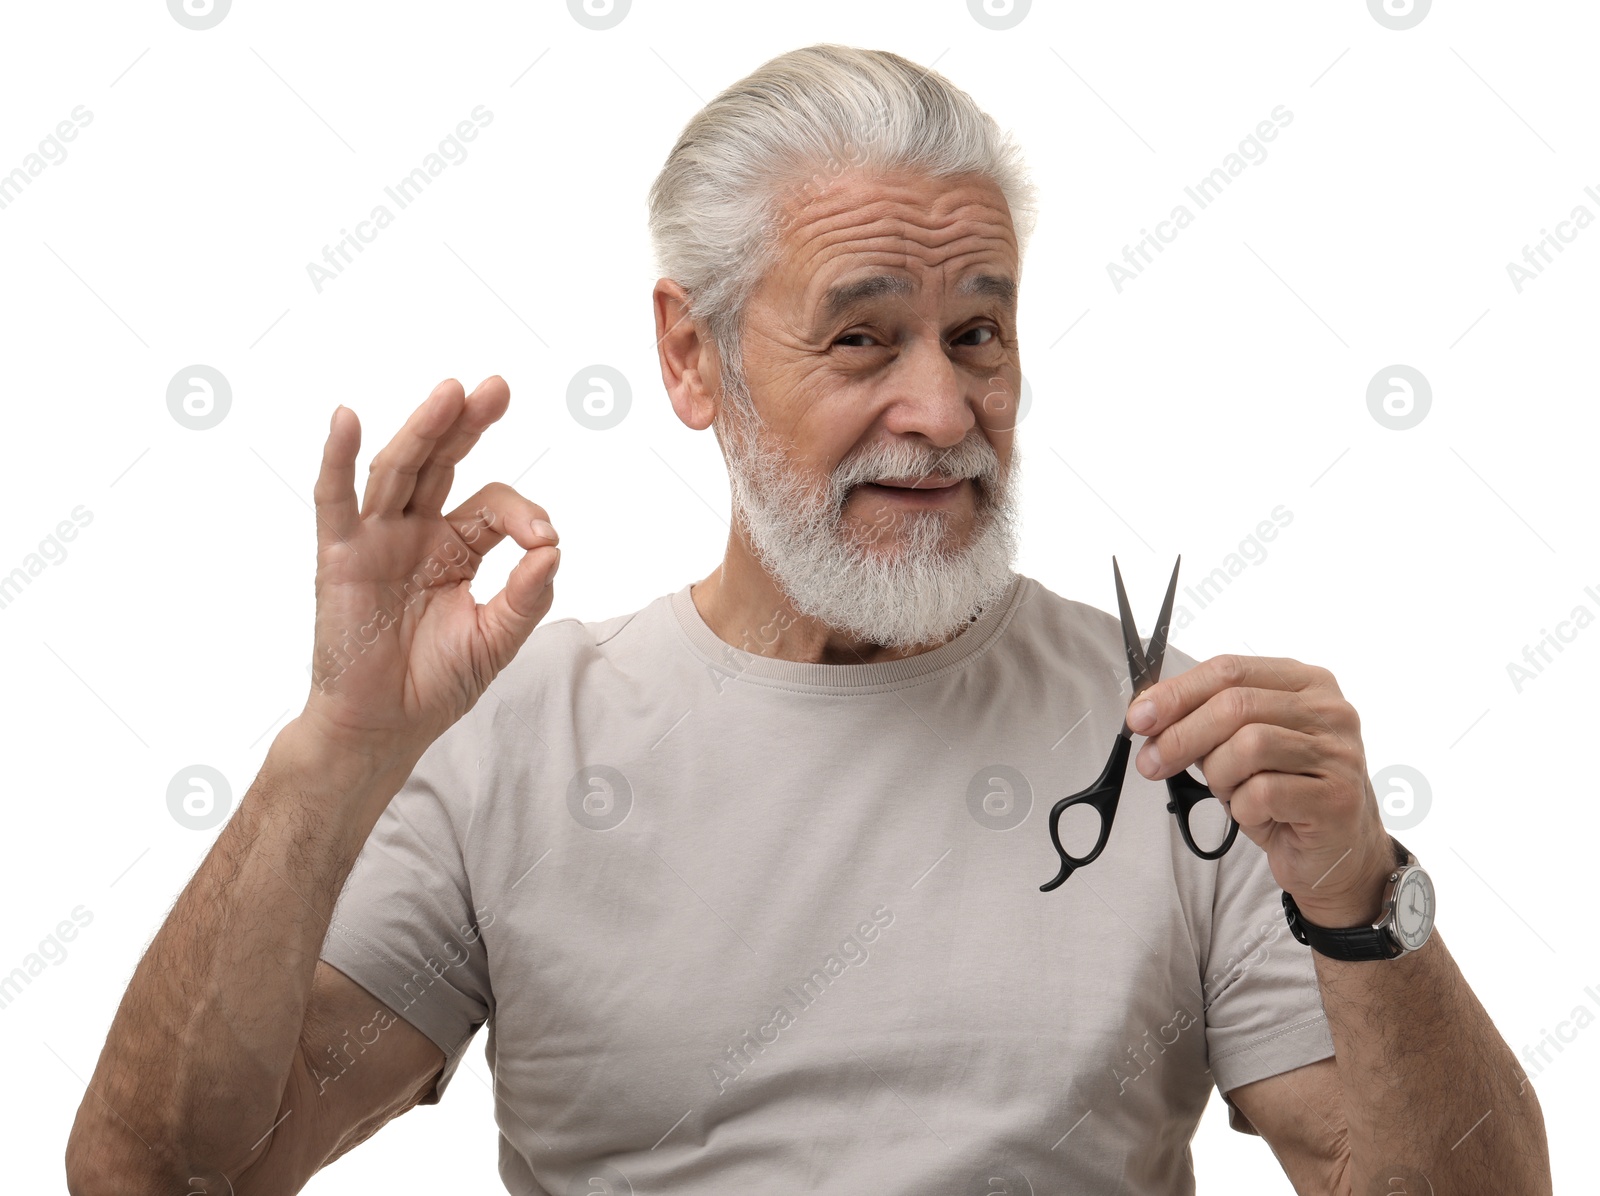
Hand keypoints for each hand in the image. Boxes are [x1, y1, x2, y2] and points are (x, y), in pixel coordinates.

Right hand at [297, 376, 559, 768]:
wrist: (383, 728)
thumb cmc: (435, 684)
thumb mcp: (496, 639)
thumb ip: (527, 596)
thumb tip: (553, 548)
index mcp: (455, 548)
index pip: (493, 506)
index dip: (523, 514)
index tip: (545, 540)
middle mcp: (415, 533)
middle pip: (442, 463)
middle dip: (468, 425)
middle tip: (497, 387)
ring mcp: (375, 541)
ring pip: (398, 471)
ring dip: (422, 429)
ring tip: (451, 393)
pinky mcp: (339, 557)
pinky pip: (334, 501)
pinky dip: (336, 458)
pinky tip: (347, 419)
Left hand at [1125, 654, 1394, 927]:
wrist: (1336, 855)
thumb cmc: (1284, 794)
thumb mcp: (1241, 746)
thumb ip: (1206, 720)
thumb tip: (1147, 714)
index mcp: (1305, 682)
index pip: (1229, 670)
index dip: (1176, 692)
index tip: (1139, 717)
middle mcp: (1329, 710)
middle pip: (1234, 705)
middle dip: (1181, 735)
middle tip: (1151, 762)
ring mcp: (1338, 753)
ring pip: (1248, 745)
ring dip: (1219, 774)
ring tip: (1228, 791)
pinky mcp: (1336, 797)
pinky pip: (1263, 792)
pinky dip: (1242, 806)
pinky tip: (1255, 813)